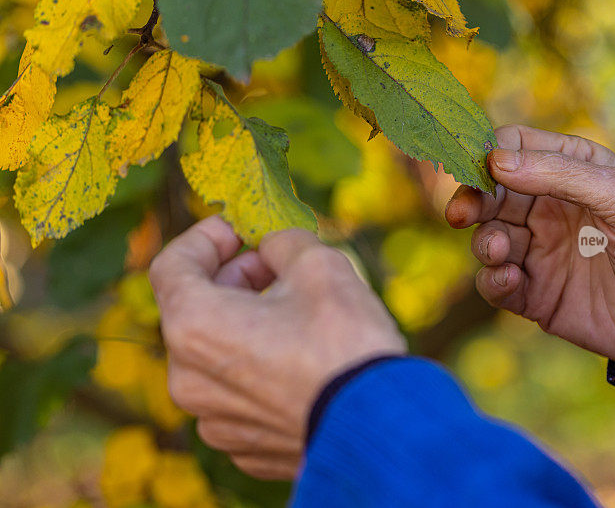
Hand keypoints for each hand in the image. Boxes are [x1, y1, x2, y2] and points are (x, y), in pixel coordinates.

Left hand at [149, 217, 405, 478]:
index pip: (171, 266)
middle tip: (274, 265)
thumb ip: (282, 242)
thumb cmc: (344, 340)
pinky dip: (259, 368)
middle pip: (194, 312)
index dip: (205, 237)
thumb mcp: (318, 264)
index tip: (239, 230)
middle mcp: (189, 380)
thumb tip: (272, 246)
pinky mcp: (244, 447)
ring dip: (245, 325)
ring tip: (294, 312)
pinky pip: (240, 394)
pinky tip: (301, 359)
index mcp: (194, 327)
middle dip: (231, 279)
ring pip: (217, 357)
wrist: (381, 424)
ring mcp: (215, 421)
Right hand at [446, 126, 614, 363]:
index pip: (515, 148)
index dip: (490, 153)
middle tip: (460, 212)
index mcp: (571, 171)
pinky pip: (496, 284)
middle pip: (490, 193)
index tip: (478, 167)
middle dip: (472, 200)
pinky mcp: (534, 294)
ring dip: (485, 241)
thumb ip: (560, 174)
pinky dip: (493, 281)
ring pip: (487, 237)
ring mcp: (539, 251)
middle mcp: (548, 207)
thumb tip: (495, 160)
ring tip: (500, 249)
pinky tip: (511, 280)